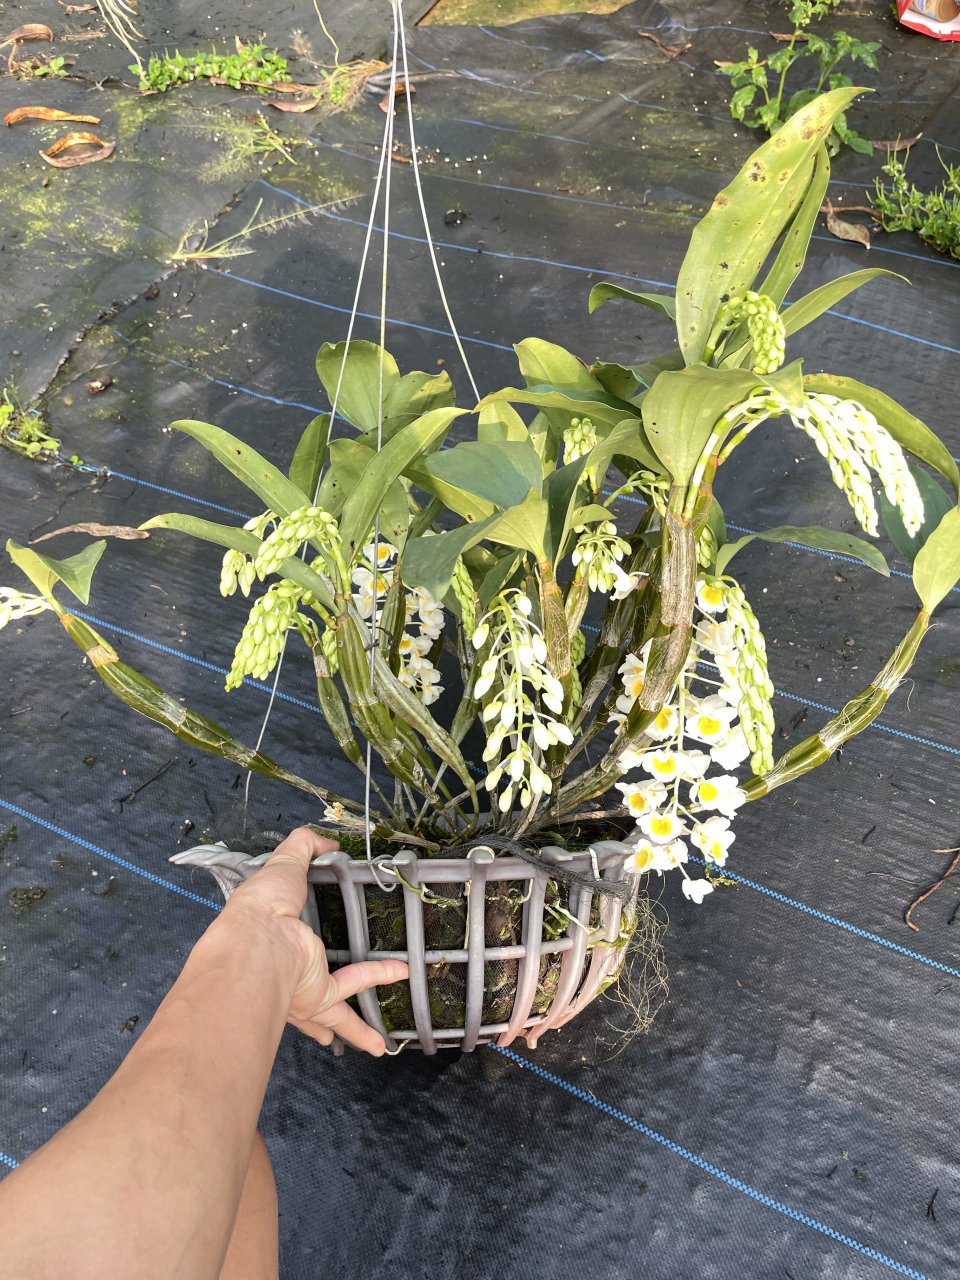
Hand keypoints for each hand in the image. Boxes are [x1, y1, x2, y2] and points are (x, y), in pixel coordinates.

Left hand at [225, 827, 406, 1055]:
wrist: (259, 945)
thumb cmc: (264, 905)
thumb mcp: (283, 864)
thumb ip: (303, 847)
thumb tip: (328, 842)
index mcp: (272, 932)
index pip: (286, 935)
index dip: (296, 935)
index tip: (308, 934)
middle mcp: (285, 966)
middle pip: (307, 983)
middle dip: (320, 1000)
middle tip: (332, 1003)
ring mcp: (302, 985)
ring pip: (334, 1008)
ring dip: (356, 1026)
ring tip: (377, 1041)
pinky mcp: (319, 995)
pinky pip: (353, 991)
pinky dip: (375, 993)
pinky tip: (393, 1009)